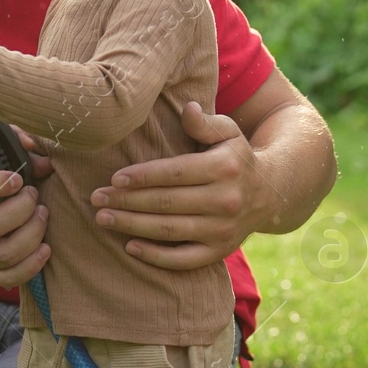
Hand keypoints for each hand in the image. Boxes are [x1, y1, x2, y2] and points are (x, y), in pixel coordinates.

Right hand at [0, 169, 49, 289]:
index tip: (17, 178)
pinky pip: (9, 278)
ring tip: (42, 215)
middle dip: (22, 209)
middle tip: (33, 195)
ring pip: (4, 254)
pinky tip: (45, 248)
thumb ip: (12, 160)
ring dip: (32, 234)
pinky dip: (32, 265)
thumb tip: (46, 163)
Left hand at [89, 102, 261, 269]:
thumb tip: (187, 108)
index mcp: (224, 167)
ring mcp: (223, 230)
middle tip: (96, 198)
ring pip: (170, 230)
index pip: (175, 173)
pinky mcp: (220, 251)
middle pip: (167, 203)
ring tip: (103, 219)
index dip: (143, 176)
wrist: (272, 193)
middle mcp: (225, 200)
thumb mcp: (228, 132)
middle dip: (127, 201)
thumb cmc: (236, 157)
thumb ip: (204, 122)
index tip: (114, 177)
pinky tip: (130, 247)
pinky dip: (156, 257)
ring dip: (132, 226)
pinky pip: (184, 259)